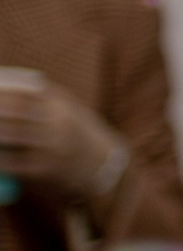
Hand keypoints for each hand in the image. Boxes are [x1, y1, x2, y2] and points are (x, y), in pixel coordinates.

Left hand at [0, 75, 122, 199]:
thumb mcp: (64, 104)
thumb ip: (33, 92)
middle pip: (12, 109)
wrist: (104, 164)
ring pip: (7, 135)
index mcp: (60, 103)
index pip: (21, 90)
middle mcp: (58, 122)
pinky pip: (10, 162)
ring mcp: (52, 147)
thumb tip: (0, 80)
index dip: (0, 88)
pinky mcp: (45, 170)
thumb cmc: (75, 129)